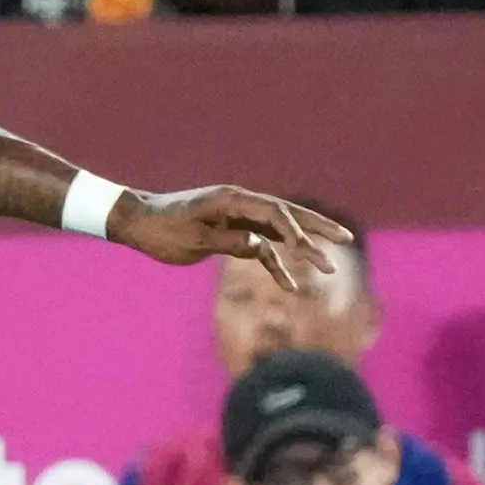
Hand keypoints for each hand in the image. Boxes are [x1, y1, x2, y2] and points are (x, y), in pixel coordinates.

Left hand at [105, 186, 355, 293]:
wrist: (138, 222)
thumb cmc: (162, 230)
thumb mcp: (193, 239)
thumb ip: (228, 241)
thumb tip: (261, 246)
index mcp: (232, 200)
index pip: (273, 212)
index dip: (293, 229)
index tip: (305, 250)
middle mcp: (240, 204)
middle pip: (287, 215)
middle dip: (317, 228)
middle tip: (346, 239)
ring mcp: (238, 218)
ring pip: (279, 231)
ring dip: (302, 247)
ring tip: (328, 265)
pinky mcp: (232, 232)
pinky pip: (261, 248)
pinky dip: (274, 264)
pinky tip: (290, 285)